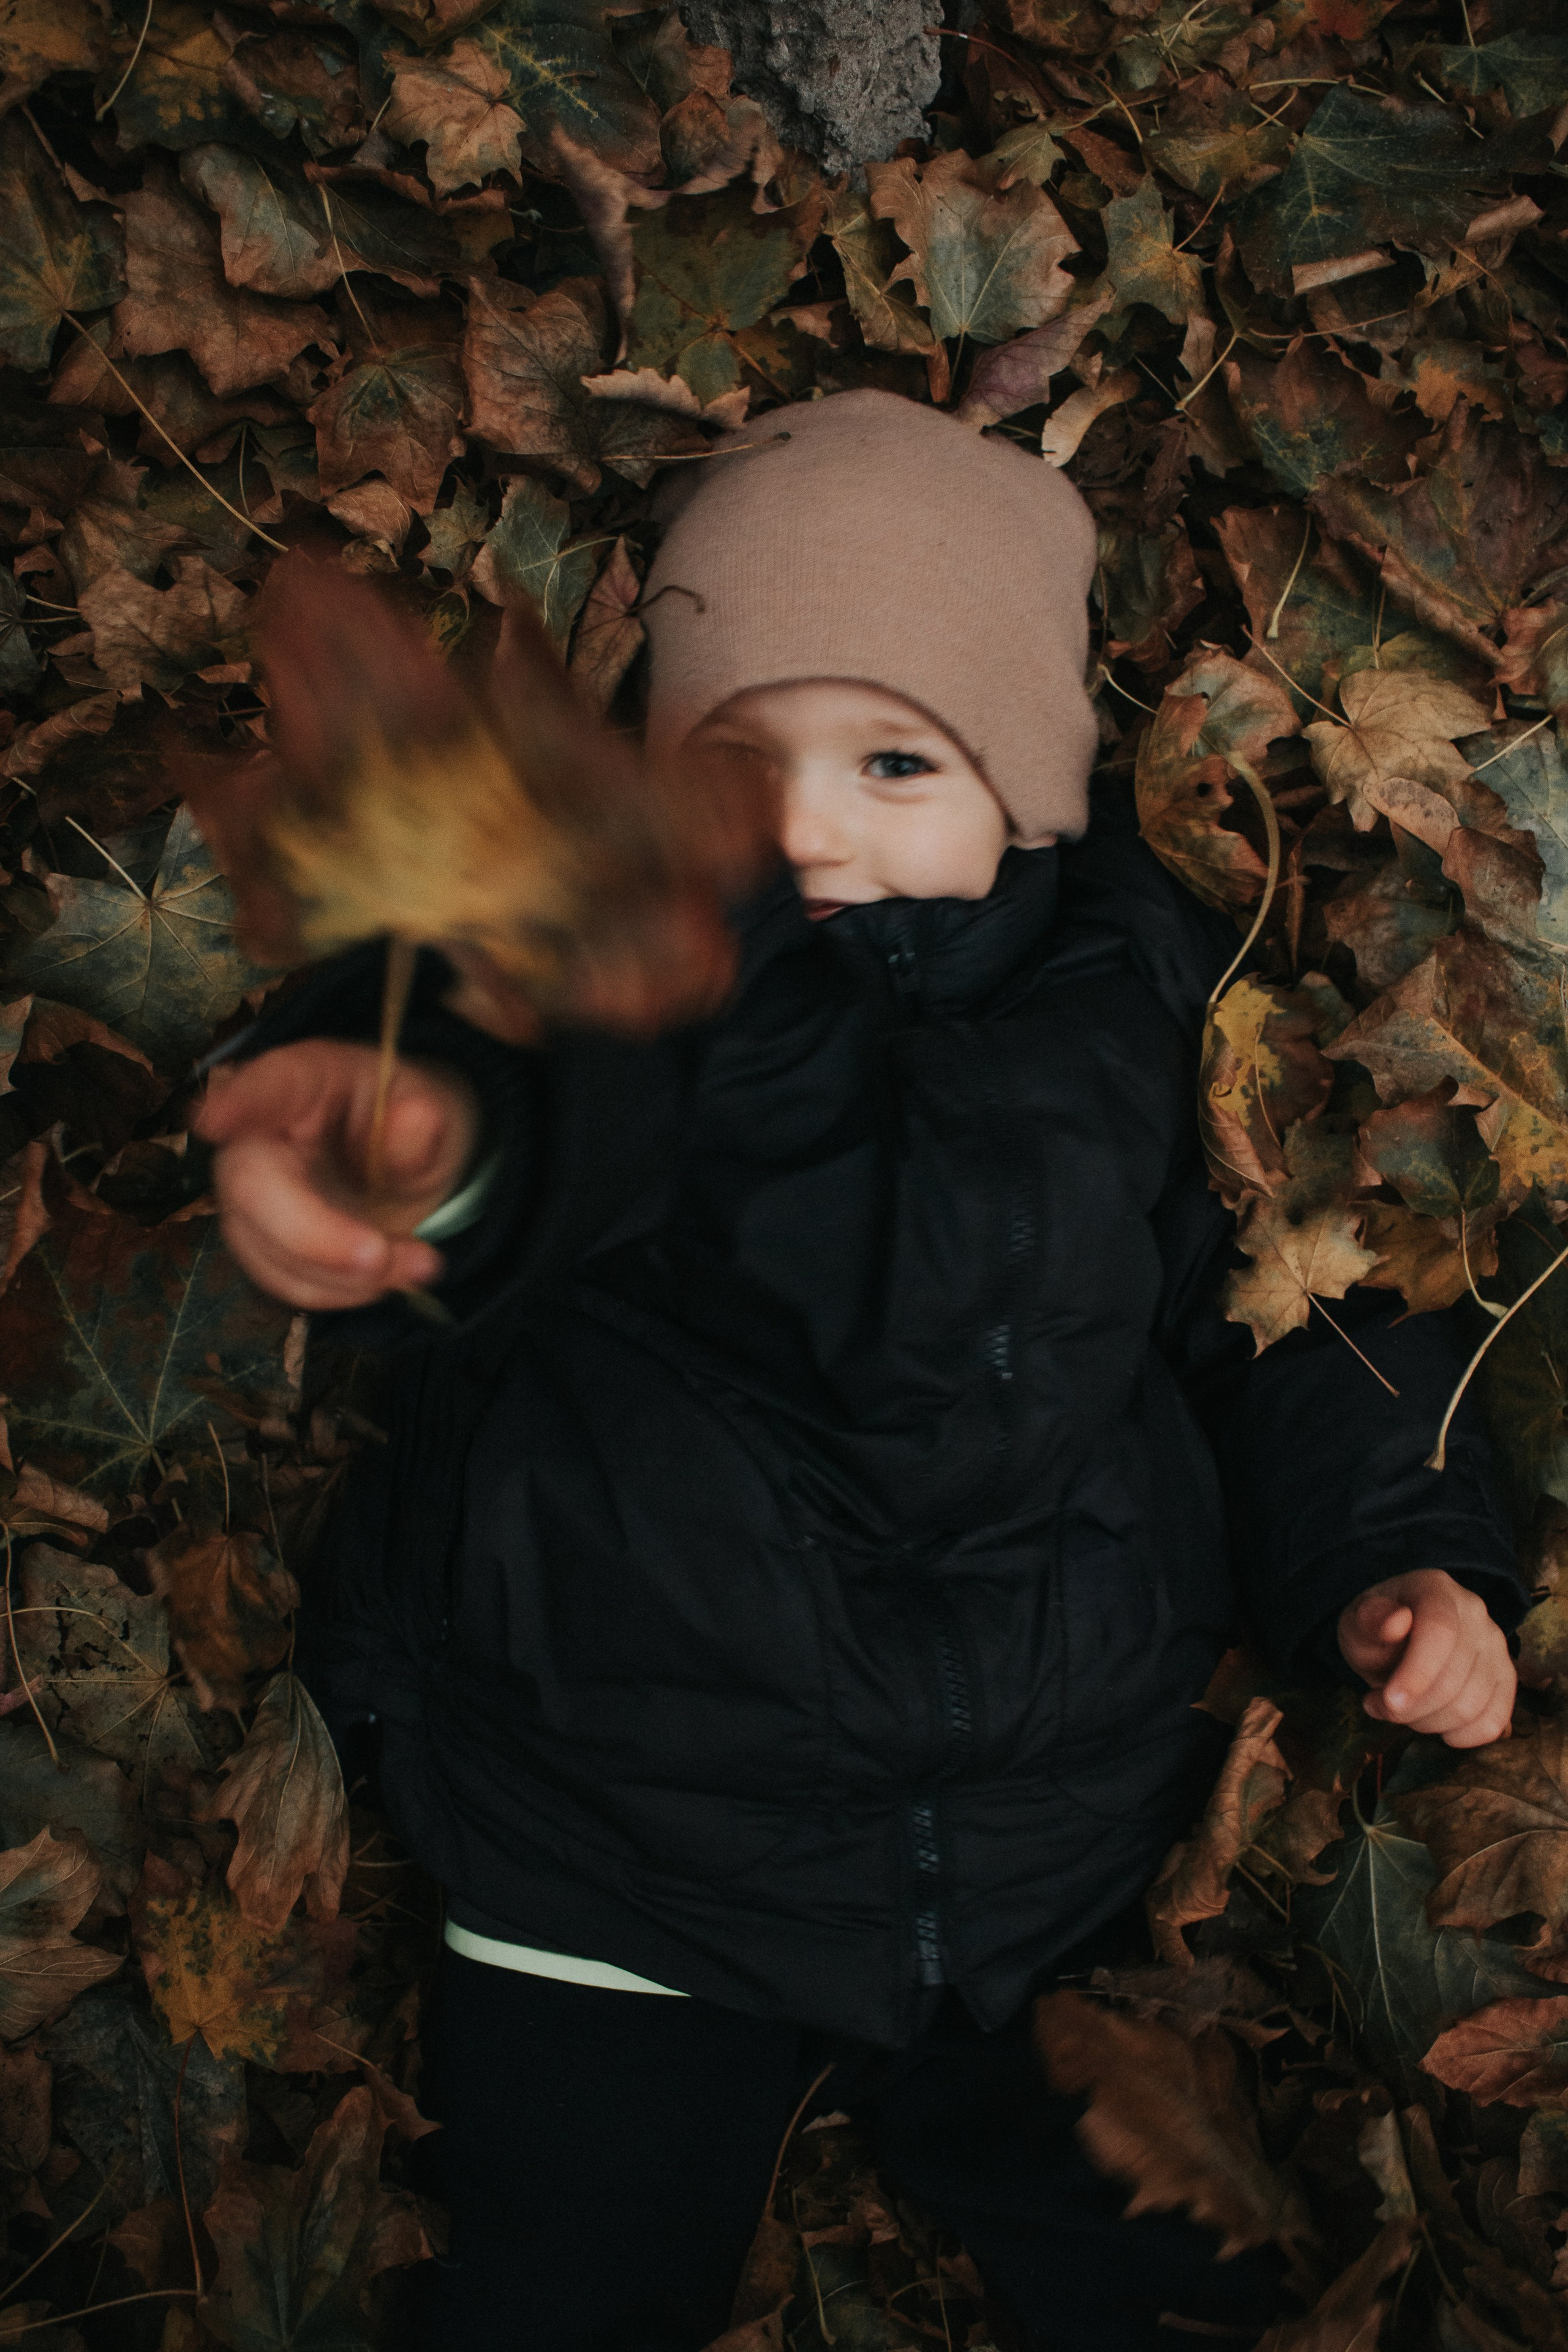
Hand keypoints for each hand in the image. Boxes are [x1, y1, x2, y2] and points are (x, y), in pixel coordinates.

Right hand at [198, 1040, 480, 1309]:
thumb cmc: (408, 1123)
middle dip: (315, 1237)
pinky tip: (385, 1276)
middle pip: (252, 1187)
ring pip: (265, 1249)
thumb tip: (416, 1120)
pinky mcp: (259, 1241)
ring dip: (342, 1276)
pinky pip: (282, 1282)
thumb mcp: (434, 1111)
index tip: (212, 1120)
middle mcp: (261, 1135)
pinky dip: (339, 1292)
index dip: (238, 1101)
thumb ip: (423, 1121)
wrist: (405, 1161)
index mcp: (306, 1081)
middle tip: (382, 1257)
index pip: (266, 1085)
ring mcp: (252, 1193)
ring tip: (417, 1264)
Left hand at [1338, 1569, 1515, 1747]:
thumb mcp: (1358, 1623)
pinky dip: (1460, 1736)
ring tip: (1400, 1710)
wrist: (1398, 1639)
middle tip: (1377, 1704)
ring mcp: (1496, 1646)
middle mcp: (1475, 1613)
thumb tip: (1397, 1621)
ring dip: (1427, 1722)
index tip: (1390, 1702)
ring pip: (1471, 1706)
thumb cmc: (1376, 1631)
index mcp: (1436, 1589)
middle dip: (1410, 1707)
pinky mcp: (1505, 1678)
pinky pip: (1493, 1722)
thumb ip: (1370, 1621)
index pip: (1440, 1631)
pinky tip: (1434, 1725)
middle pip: (1454, 1678)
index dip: (1417, 1673)